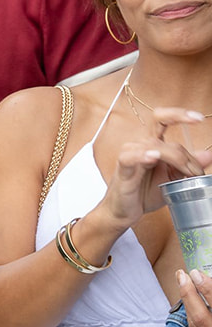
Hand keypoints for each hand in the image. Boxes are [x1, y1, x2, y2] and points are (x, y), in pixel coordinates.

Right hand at [98, 108, 211, 225]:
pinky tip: (153, 157)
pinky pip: (131, 157)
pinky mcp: (123, 169)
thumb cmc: (144, 193)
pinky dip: (143, 155)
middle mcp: (140, 145)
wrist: (123, 212)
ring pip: (156, 146)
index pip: (163, 120)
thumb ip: (188, 166)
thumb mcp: (174, 179)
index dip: (179, 115)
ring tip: (186, 175)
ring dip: (176, 159)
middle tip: (196, 172)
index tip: (199, 118)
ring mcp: (130, 155)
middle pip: (165, 136)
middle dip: (185, 153)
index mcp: (153, 144)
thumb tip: (209, 155)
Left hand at [180, 270, 211, 326]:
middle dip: (189, 294)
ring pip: (196, 326)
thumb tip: (207, 278)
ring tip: (184, 282)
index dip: (208, 290)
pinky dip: (193, 315)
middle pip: (202, 318)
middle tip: (182, 274)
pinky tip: (190, 301)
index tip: (196, 273)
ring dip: (187, 302)